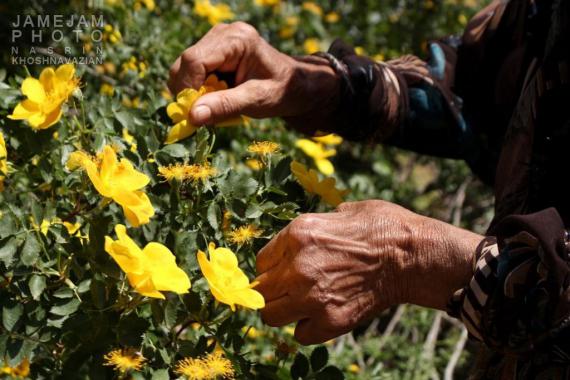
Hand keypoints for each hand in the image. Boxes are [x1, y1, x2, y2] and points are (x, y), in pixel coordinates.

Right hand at [168, 22, 338, 132]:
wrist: (296, 86)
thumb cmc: (282, 91)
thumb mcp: (257, 101)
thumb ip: (225, 106)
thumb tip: (192, 116)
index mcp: (237, 40)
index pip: (195, 60)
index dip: (188, 88)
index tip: (191, 115)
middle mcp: (224, 34)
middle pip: (185, 63)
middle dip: (189, 93)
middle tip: (202, 116)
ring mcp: (217, 41)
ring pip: (184, 68)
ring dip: (193, 93)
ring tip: (214, 108)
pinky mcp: (213, 52)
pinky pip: (192, 73)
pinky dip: (198, 91)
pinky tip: (216, 100)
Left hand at [255, 200, 482, 344]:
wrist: (413, 256)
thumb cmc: (383, 227)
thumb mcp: (343, 212)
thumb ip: (314, 227)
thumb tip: (301, 240)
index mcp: (298, 234)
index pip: (260, 262)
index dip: (272, 268)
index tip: (281, 272)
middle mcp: (297, 267)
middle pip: (261, 291)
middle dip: (273, 291)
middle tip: (288, 292)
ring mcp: (311, 297)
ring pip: (271, 316)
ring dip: (284, 312)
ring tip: (301, 306)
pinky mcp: (330, 321)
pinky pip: (300, 335)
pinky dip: (308, 328)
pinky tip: (322, 316)